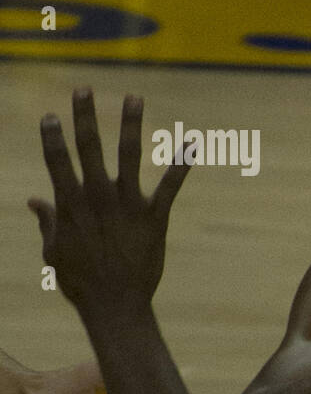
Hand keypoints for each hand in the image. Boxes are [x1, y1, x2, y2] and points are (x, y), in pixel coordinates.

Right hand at [27, 90, 188, 314]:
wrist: (115, 304)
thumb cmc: (81, 280)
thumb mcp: (55, 250)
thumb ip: (48, 221)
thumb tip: (34, 201)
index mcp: (70, 204)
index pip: (58, 162)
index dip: (54, 137)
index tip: (52, 115)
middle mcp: (97, 198)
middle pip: (89, 149)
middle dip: (85, 117)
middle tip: (85, 89)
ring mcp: (127, 206)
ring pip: (129, 157)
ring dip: (131, 125)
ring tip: (134, 98)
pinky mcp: (154, 217)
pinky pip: (170, 186)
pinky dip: (181, 165)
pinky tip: (192, 145)